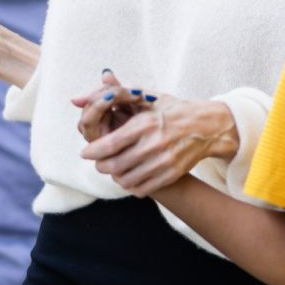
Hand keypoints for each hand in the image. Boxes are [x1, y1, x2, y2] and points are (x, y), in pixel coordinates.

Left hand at [78, 70, 238, 196]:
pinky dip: (131, 185)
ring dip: (115, 177)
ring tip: (114, 170)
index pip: (108, 145)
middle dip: (101, 166)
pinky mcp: (172, 174)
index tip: (86, 152)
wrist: (207, 126)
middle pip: (114, 166)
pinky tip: (130, 177)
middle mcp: (154, 144)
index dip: (92, 152)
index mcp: (144, 123)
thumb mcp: (145, 97)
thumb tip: (76, 99)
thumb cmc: (171, 109)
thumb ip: (111, 96)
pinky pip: (142, 188)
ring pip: (126, 180)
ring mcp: (164, 161)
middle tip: (99, 162)